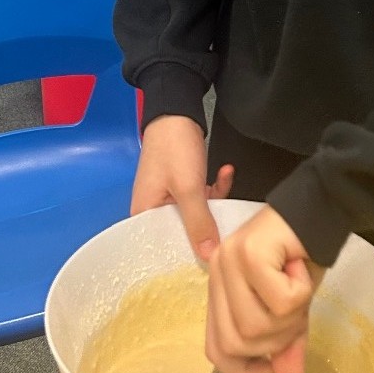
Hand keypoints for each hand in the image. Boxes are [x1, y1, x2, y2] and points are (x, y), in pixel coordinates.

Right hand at [130, 115, 233, 261]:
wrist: (178, 109)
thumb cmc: (173, 147)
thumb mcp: (188, 188)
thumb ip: (199, 222)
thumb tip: (208, 255)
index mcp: (144, 215)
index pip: (162, 247)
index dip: (184, 256)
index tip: (207, 264)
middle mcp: (154, 209)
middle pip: (182, 233)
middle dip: (205, 231)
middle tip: (228, 233)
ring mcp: (170, 196)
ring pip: (197, 214)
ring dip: (215, 203)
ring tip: (229, 195)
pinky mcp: (184, 185)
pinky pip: (202, 196)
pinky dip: (216, 187)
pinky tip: (226, 172)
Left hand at [206, 206, 326, 372]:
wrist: (318, 210)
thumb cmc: (300, 258)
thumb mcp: (292, 310)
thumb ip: (285, 344)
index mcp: (219, 292)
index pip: (216, 350)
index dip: (244, 370)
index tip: (273, 364)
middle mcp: (216, 276)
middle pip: (236, 343)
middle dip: (276, 342)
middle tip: (296, 313)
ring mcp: (228, 262)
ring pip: (257, 326)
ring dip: (290, 317)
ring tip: (300, 287)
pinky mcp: (249, 253)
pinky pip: (280, 301)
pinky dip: (301, 291)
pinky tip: (300, 266)